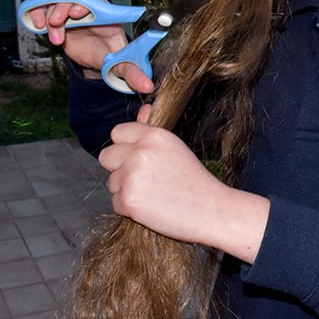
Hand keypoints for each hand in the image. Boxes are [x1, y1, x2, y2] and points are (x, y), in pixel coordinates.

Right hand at [26, 0, 154, 93]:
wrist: (95, 59)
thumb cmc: (111, 55)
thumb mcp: (121, 65)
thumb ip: (133, 74)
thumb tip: (147, 87)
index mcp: (108, 16)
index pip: (98, 3)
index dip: (88, 5)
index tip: (78, 13)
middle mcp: (89, 11)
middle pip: (75, 0)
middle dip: (65, 9)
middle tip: (59, 22)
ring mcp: (71, 14)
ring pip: (58, 5)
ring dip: (51, 16)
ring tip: (55, 37)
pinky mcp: (57, 20)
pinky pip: (44, 10)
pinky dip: (38, 14)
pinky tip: (37, 25)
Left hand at [100, 108, 268, 262]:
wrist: (211, 210)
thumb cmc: (196, 181)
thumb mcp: (176, 148)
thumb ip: (152, 130)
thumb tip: (144, 109)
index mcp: (155, 135)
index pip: (118, 132)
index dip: (125, 146)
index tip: (138, 157)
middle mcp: (140, 152)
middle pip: (107, 156)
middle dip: (118, 168)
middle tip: (145, 178)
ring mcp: (132, 176)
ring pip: (111, 182)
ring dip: (126, 189)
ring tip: (154, 194)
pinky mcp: (128, 200)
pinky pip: (115, 203)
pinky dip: (129, 208)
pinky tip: (152, 207)